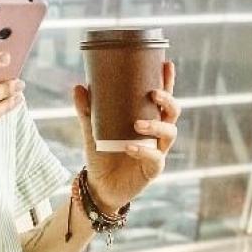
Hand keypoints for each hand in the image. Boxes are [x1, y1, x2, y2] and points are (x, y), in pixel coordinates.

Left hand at [73, 61, 177, 209]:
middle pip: (173, 113)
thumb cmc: (101, 155)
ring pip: (169, 133)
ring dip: (156, 126)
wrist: (99, 186)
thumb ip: (87, 110)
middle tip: (152, 93)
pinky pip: (155, 158)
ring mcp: (157, 151)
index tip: (167, 64)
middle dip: (168, 100)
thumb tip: (79, 86)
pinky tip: (130, 147)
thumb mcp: (92, 129)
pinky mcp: (153, 169)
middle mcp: (157, 134)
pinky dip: (143, 151)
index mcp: (147, 120)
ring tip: (137, 124)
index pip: (161, 98)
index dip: (167, 82)